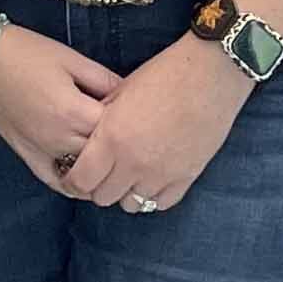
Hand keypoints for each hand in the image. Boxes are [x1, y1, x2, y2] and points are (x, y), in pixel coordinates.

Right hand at [0, 26, 121, 192]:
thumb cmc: (27, 52)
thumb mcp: (72, 58)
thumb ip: (105, 80)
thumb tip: (132, 95)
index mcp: (73, 111)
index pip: (118, 130)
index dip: (132, 121)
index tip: (138, 112)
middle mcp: (59, 138)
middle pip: (104, 155)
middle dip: (119, 145)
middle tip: (130, 133)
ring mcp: (42, 151)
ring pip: (85, 173)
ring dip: (101, 165)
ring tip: (114, 154)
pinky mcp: (27, 156)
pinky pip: (56, 182)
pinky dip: (74, 184)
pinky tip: (87, 178)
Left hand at [60, 34, 252, 212]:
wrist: (209, 76)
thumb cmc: (163, 76)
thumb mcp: (120, 92)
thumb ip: (100, 120)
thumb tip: (87, 138)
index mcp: (111, 139)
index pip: (80, 181)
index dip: (73, 180)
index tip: (74, 174)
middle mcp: (133, 164)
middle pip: (103, 198)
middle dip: (98, 185)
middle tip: (102, 171)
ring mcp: (161, 175)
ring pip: (131, 205)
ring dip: (125, 191)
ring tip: (129, 173)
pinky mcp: (185, 179)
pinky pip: (159, 203)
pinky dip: (152, 195)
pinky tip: (152, 177)